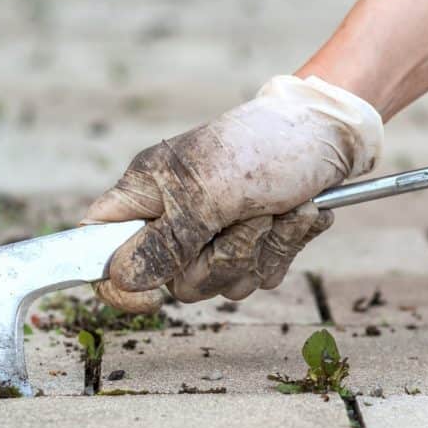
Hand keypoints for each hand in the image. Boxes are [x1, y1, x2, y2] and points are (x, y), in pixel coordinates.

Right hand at [83, 75, 382, 311]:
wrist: (331, 132)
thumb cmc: (263, 145)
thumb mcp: (208, 192)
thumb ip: (165, 241)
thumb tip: (123, 278)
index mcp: (146, 193)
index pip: (97, 244)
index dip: (112, 278)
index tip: (150, 295)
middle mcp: (173, 217)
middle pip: (173, 280)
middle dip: (222, 257)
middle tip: (247, 214)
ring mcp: (214, 235)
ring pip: (222, 283)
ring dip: (261, 248)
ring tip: (277, 205)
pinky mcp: (254, 244)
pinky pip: (260, 275)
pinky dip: (285, 246)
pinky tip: (297, 212)